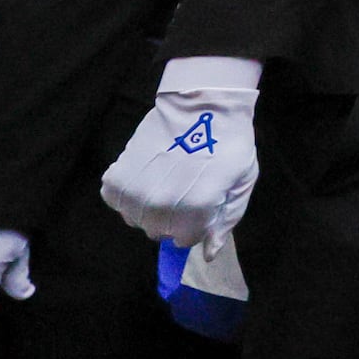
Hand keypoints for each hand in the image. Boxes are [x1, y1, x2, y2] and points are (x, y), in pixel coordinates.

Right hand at [99, 56, 263, 247]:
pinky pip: (117, 202)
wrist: (201, 104)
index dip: (197, 223)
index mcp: (196, 208)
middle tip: (185, 187)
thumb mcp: (241, 182)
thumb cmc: (228, 142)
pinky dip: (130, 193)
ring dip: (150, 206)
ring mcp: (135, 192)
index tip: (203, 201)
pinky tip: (147, 174)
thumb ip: (225, 221)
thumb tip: (209, 254)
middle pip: (160, 232)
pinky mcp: (116, 177)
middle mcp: (161, 205)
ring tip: (167, 179)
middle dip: (175, 217)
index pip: (187, 240)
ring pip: (137, 219)